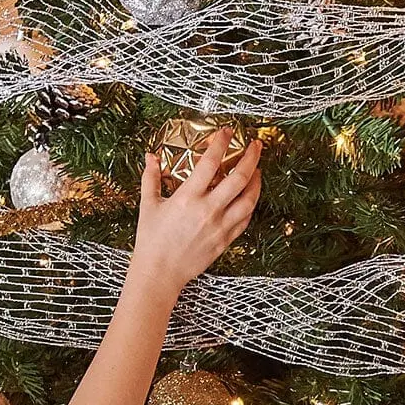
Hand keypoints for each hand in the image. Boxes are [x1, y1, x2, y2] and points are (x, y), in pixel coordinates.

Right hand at [129, 131, 262, 296]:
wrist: (159, 274)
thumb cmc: (151, 241)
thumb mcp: (148, 205)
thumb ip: (151, 178)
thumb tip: (151, 157)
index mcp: (188, 198)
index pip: (211, 163)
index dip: (221, 143)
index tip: (227, 131)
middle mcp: (208, 211)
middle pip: (239, 178)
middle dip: (251, 157)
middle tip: (255, 145)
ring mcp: (219, 227)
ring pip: (249, 200)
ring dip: (256, 182)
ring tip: (257, 169)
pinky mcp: (224, 241)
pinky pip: (245, 220)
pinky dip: (250, 205)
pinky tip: (249, 197)